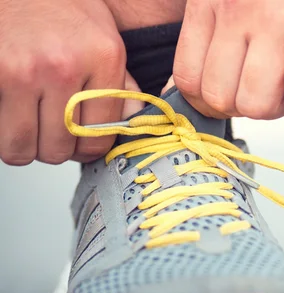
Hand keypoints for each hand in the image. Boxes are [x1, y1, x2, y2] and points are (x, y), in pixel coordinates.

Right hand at [0, 0, 129, 165]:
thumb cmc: (58, 7)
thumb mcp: (103, 36)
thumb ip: (120, 84)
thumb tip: (133, 121)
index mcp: (103, 57)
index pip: (100, 137)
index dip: (88, 147)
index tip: (81, 141)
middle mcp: (64, 66)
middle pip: (59, 150)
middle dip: (56, 148)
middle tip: (53, 130)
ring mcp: (22, 71)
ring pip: (22, 149)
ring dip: (25, 145)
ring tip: (31, 122)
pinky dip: (3, 132)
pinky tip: (12, 111)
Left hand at [173, 0, 283, 119]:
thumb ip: (215, 25)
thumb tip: (190, 89)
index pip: (189, 78)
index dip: (215, 98)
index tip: (242, 87)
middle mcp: (238, 8)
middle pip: (220, 98)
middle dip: (250, 102)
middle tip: (277, 79)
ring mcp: (278, 22)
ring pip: (257, 105)